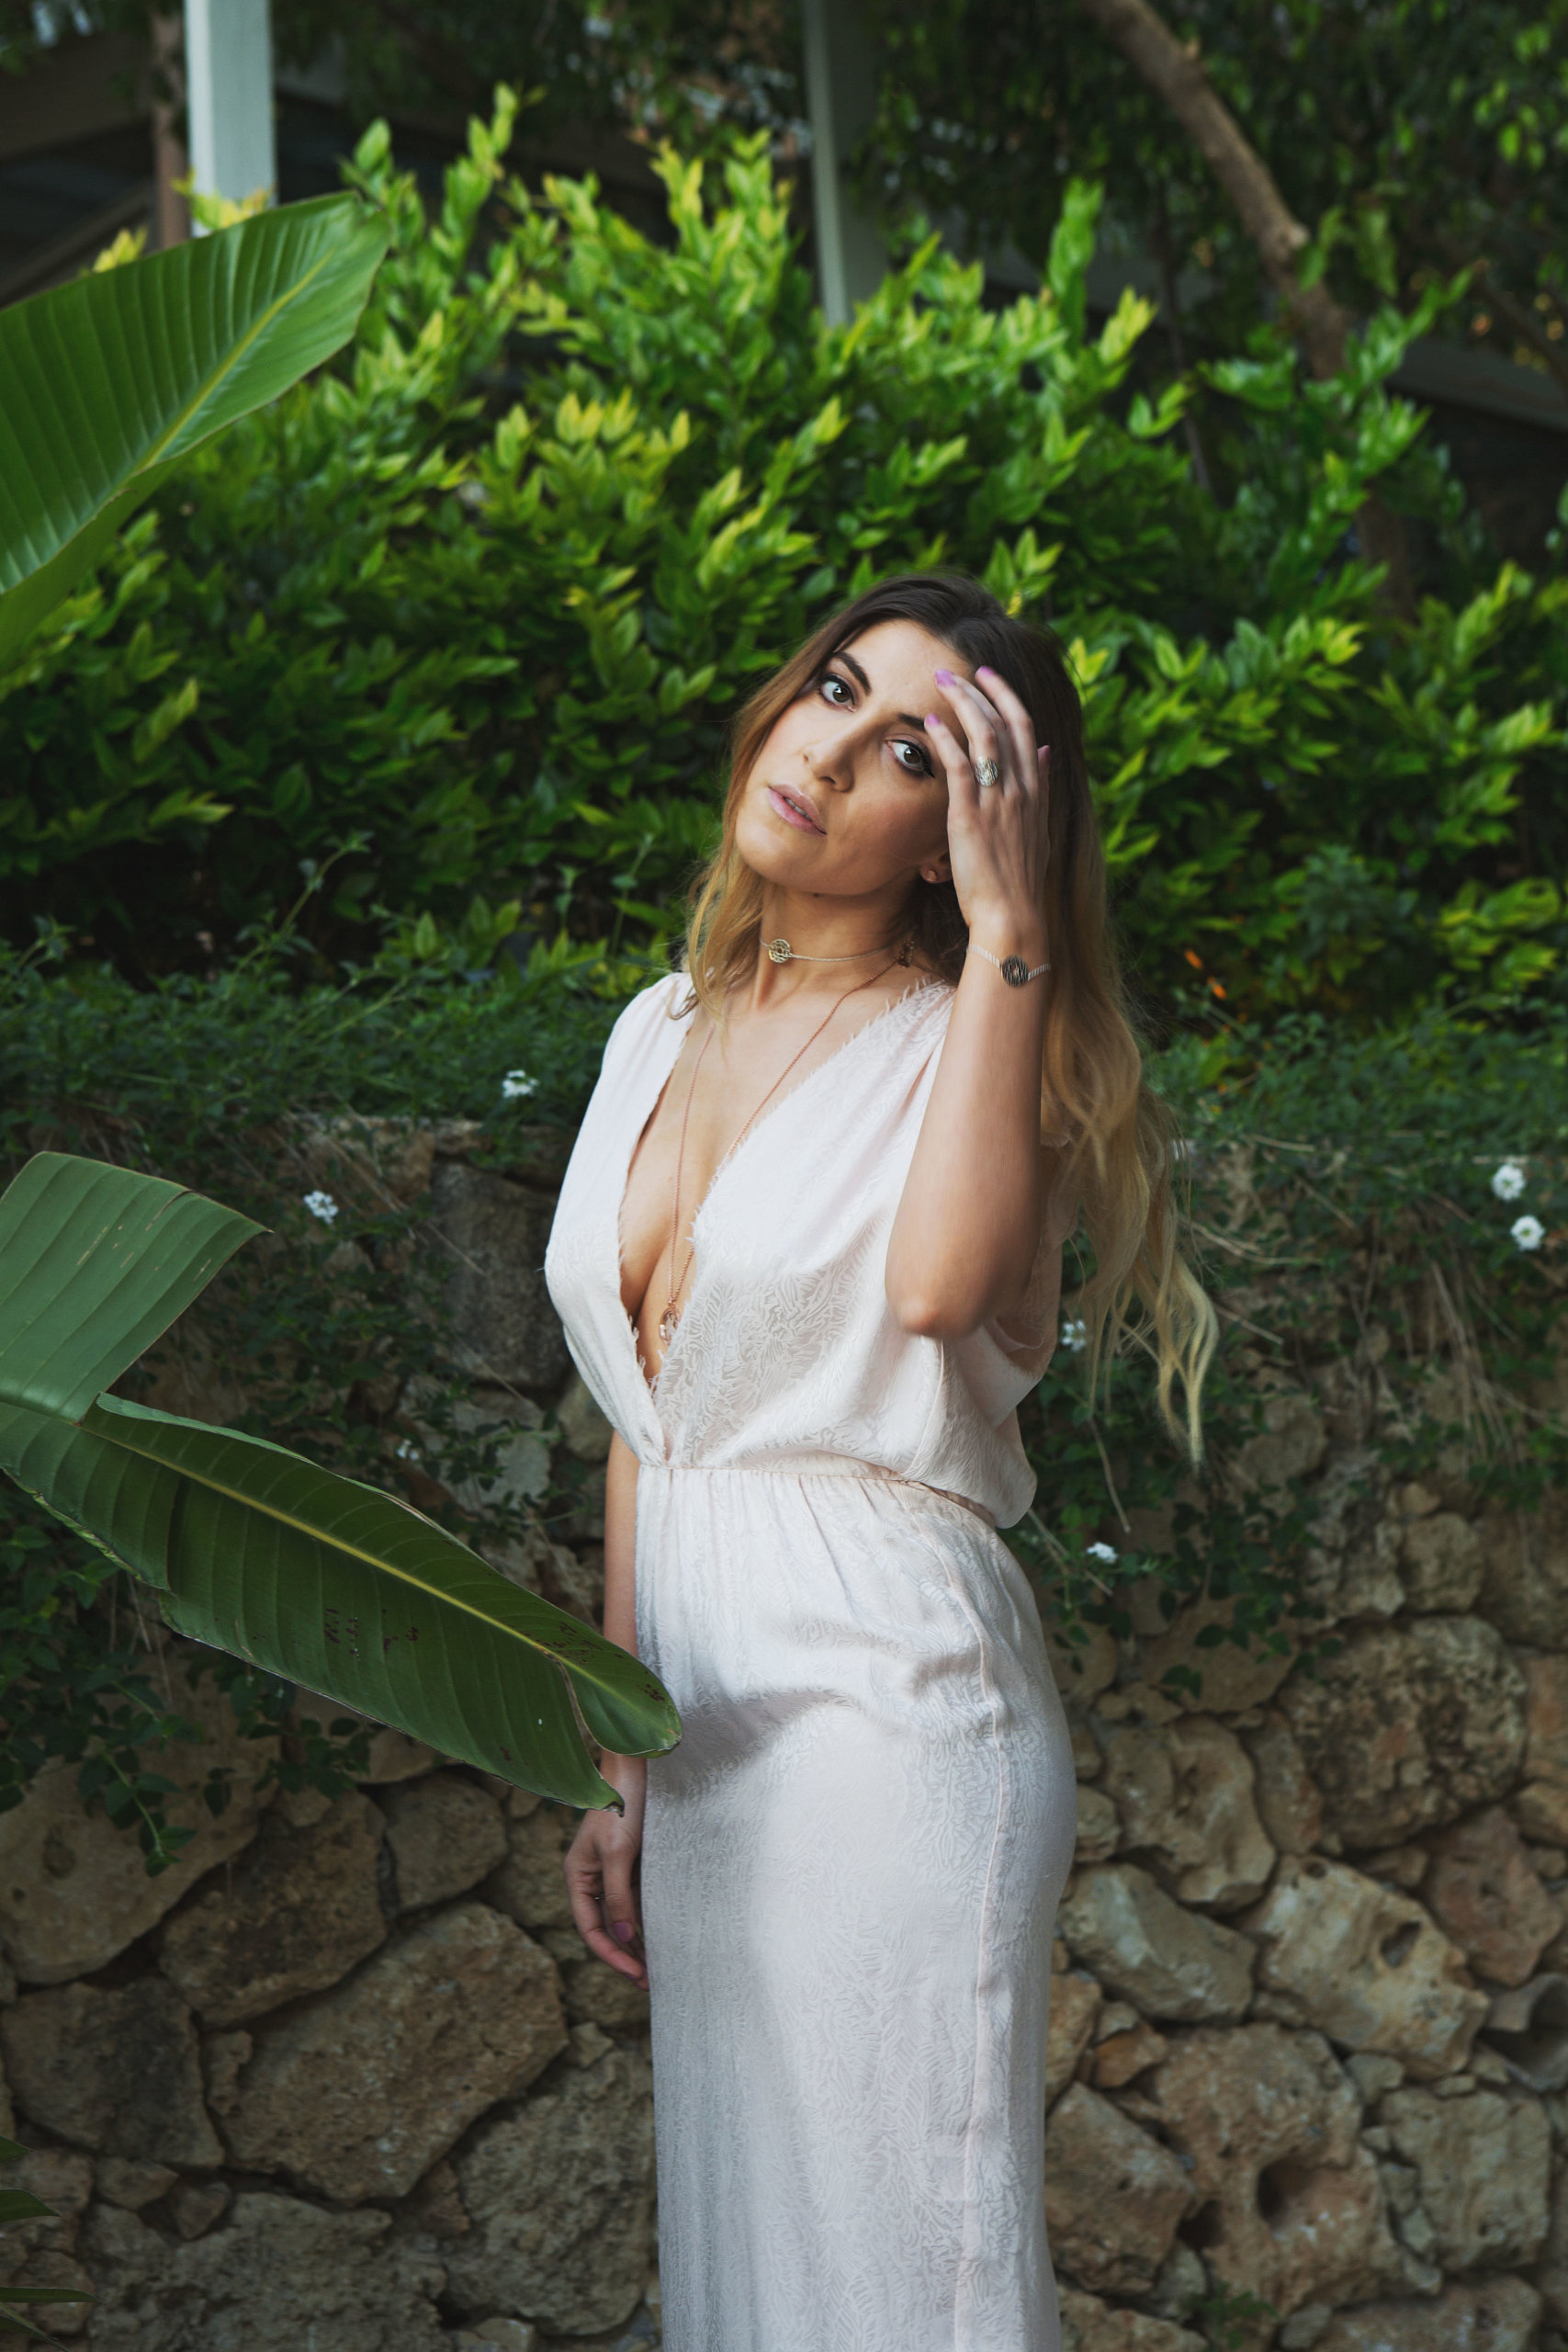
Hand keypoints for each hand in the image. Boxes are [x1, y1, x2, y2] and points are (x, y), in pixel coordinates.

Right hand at [564, 1756, 647, 1987]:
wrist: (640, 1766)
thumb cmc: (622, 1805)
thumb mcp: (617, 1853)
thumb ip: (617, 1896)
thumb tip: (622, 1936)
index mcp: (578, 1876)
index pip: (590, 1928)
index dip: (612, 1956)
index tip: (636, 1975)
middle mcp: (592, 1877)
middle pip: (606, 1927)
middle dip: (626, 1955)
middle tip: (650, 1982)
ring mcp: (614, 1871)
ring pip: (624, 1916)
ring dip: (639, 1941)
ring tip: (660, 1966)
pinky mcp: (634, 1863)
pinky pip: (639, 1899)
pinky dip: (649, 1918)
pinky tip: (666, 1934)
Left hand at [926, 664, 1049, 951]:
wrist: (1013, 918)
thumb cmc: (1019, 882)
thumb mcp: (1038, 831)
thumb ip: (1041, 788)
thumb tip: (1046, 753)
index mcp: (1036, 793)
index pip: (1027, 729)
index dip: (1008, 697)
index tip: (989, 677)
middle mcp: (1021, 791)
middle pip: (1007, 723)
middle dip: (984, 689)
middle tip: (961, 669)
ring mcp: (998, 802)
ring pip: (984, 735)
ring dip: (963, 702)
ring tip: (942, 682)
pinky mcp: (971, 817)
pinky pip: (959, 766)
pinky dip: (945, 738)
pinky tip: (930, 721)